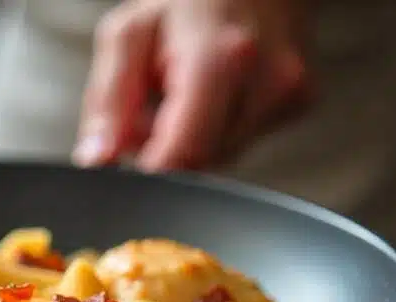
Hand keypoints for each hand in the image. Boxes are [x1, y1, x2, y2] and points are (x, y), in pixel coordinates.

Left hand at [73, 0, 309, 170]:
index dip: (150, 171)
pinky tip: (212, 92)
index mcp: (220, 59)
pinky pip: (241, 142)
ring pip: (220, 157)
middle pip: (201, 161)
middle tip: (153, 103)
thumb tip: (98, 159)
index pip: (185, 154)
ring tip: (183, 90)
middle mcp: (266, 79)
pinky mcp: (298, 104)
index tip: (129, 165)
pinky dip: (215, 129)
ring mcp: (288, 93)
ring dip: (190, 139)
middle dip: (166, 148)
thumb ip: (109, 101)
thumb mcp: (127, 35)